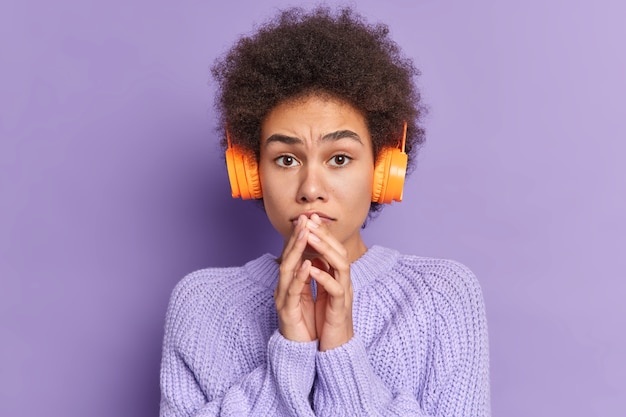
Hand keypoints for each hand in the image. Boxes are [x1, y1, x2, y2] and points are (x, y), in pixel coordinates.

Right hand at [274, 215, 315, 342]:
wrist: (299, 351)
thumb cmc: (304, 325)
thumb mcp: (307, 297)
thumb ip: (308, 278)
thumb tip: (314, 258)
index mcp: (290, 284)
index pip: (294, 257)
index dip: (300, 238)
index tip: (308, 221)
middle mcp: (283, 288)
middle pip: (288, 258)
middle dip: (296, 238)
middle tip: (304, 219)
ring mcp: (283, 299)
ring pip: (287, 270)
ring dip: (296, 250)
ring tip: (305, 234)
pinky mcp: (287, 311)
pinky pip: (293, 291)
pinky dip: (300, 276)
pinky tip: (307, 264)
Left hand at [304, 214, 353, 350]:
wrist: (335, 349)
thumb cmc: (327, 321)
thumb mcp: (321, 293)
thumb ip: (320, 275)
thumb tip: (311, 256)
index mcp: (338, 277)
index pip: (333, 249)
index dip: (323, 233)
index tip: (309, 218)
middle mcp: (344, 282)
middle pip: (340, 251)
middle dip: (325, 234)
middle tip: (310, 220)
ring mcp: (344, 294)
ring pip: (341, 265)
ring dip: (325, 249)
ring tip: (310, 236)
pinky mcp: (340, 309)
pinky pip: (335, 289)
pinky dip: (323, 277)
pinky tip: (311, 268)